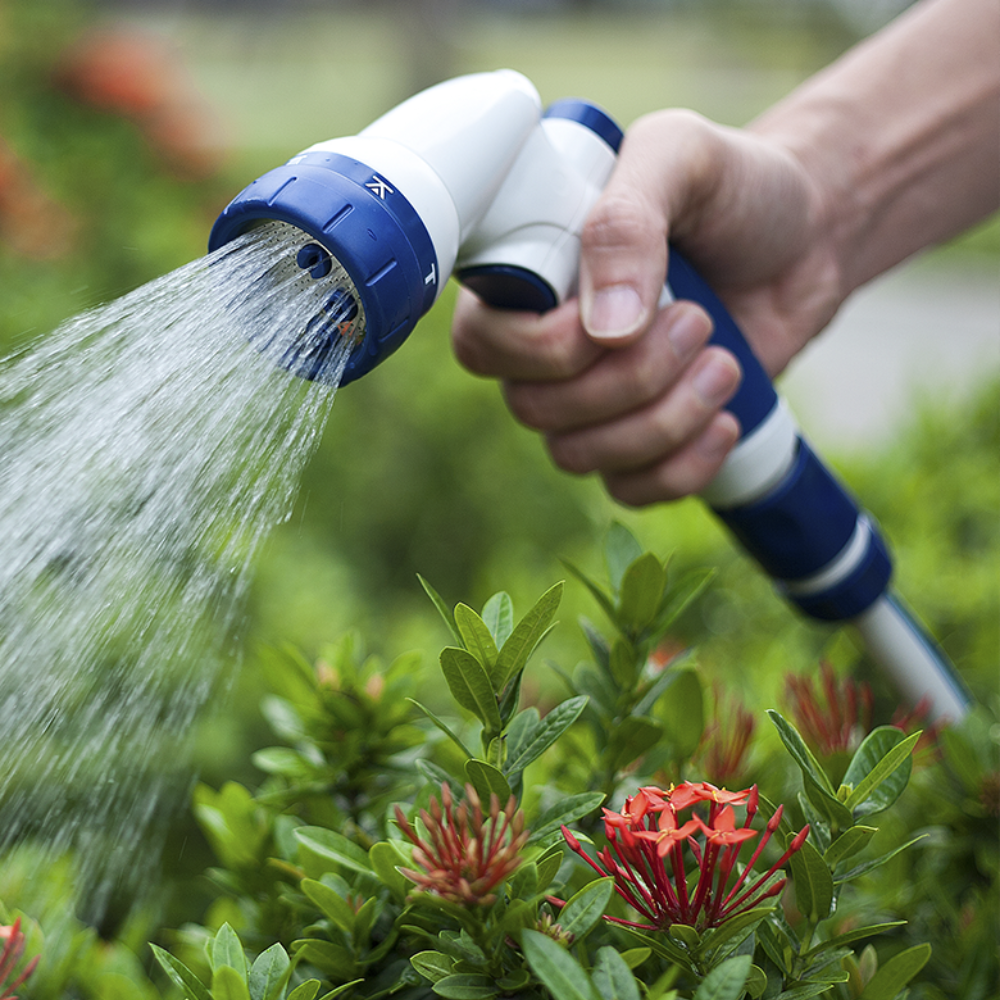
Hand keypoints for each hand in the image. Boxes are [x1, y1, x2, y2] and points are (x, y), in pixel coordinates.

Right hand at [451, 109, 842, 505]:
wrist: (809, 236)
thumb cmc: (734, 188)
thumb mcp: (681, 159)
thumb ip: (628, 222)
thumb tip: (603, 329)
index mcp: (531, 279)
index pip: (481, 345)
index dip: (542, 350)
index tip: (617, 317)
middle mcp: (548, 347)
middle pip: (535, 410)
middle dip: (628, 379)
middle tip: (699, 321)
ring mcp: (592, 401)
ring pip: (579, 456)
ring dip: (662, 420)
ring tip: (724, 361)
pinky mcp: (642, 440)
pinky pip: (629, 489)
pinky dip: (681, 468)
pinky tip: (726, 420)